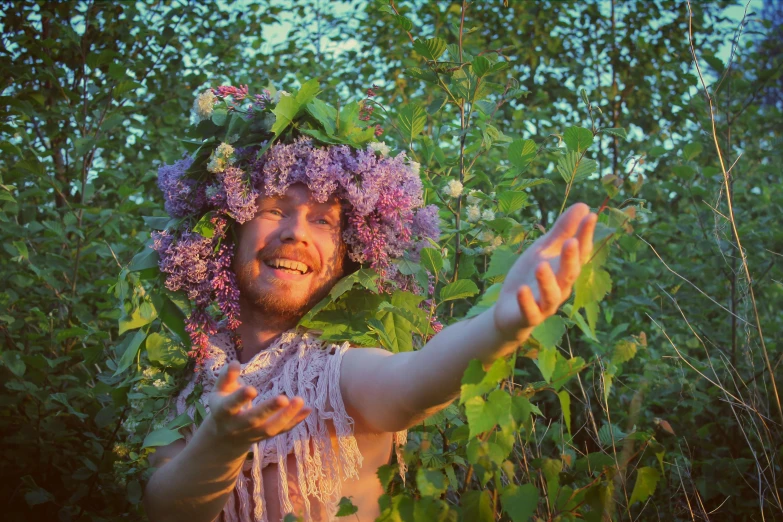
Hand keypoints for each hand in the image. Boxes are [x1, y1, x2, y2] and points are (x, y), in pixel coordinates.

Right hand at [206, 360, 310, 450]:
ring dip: (287, 415)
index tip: (252, 389)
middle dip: (268, 410)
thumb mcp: (218, 392)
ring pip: (270, 428)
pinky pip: (282, 430)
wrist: (224, 439)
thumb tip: (235, 363)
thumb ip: (226, 377)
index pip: (230, 406)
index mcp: (223, 413)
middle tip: (283, 398)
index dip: (240, 398)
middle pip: (253, 420)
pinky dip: (296, 421)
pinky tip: (308, 409)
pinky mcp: (266, 436)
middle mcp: (238, 426)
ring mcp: (253, 434)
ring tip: (300, 400)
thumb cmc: (222, 407)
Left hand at [493, 203, 596, 340]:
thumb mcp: (543, 250)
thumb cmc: (530, 276)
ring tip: (542, 265)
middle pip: (569, 274)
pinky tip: (522, 290)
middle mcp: (560, 287)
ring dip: (547, 281)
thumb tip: (584, 205)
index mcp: (565, 269)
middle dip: (571, 259)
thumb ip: (562, 231)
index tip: (591, 215)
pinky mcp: (527, 317)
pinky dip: (526, 301)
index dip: (585, 235)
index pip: (579, 252)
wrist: (509, 310)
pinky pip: (529, 311)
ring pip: (551, 294)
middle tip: (572, 241)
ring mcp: (544, 304)